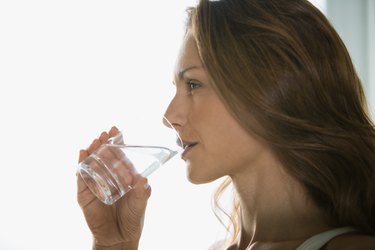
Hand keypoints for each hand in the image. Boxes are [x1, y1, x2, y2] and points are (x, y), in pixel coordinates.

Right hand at [77, 127, 150, 248]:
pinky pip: (81, 177)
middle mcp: (108, 177)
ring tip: (95, 141)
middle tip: (104, 133)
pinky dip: (81, 165)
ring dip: (92, 151)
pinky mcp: (85, 194)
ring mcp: (95, 184)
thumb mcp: (140, 203)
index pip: (118, 155)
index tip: (116, 129)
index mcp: (122, 175)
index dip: (117, 142)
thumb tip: (143, 179)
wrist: (119, 237)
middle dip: (103, 143)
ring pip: (91, 163)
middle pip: (103, 156)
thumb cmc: (132, 217)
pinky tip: (82, 154)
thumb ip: (141, 192)